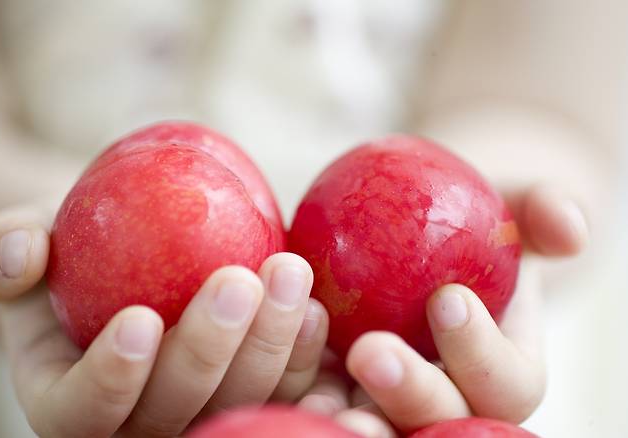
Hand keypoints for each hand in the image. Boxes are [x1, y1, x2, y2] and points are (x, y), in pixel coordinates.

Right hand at [0, 202, 328, 437]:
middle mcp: (138, 423)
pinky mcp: (253, 393)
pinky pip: (283, 390)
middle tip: (238, 280)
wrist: (132, 254)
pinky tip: (312, 309)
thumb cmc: (75, 248)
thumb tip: (20, 254)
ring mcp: (202, 412)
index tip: (138, 319)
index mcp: (70, 400)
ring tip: (289, 273)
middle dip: (207, 350)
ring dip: (269, 346)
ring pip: (239, 405)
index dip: (109, 378)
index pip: (82, 411)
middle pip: (173, 412)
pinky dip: (301, 356)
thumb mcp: (24, 236)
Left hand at [297, 185, 587, 437]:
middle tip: (372, 353)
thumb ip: (544, 212)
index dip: (480, 352)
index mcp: (500, 369)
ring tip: (317, 392)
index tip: (447, 297)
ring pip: (373, 423)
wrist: (419, 227)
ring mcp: (385, 395)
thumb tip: (569, 228)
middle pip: (438, 420)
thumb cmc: (471, 216)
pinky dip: (293, 385)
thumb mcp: (512, 203)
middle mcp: (445, 396)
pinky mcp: (333, 380)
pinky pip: (314, 395)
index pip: (505, 384)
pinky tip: (264, 360)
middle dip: (411, 395)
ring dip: (343, 412)